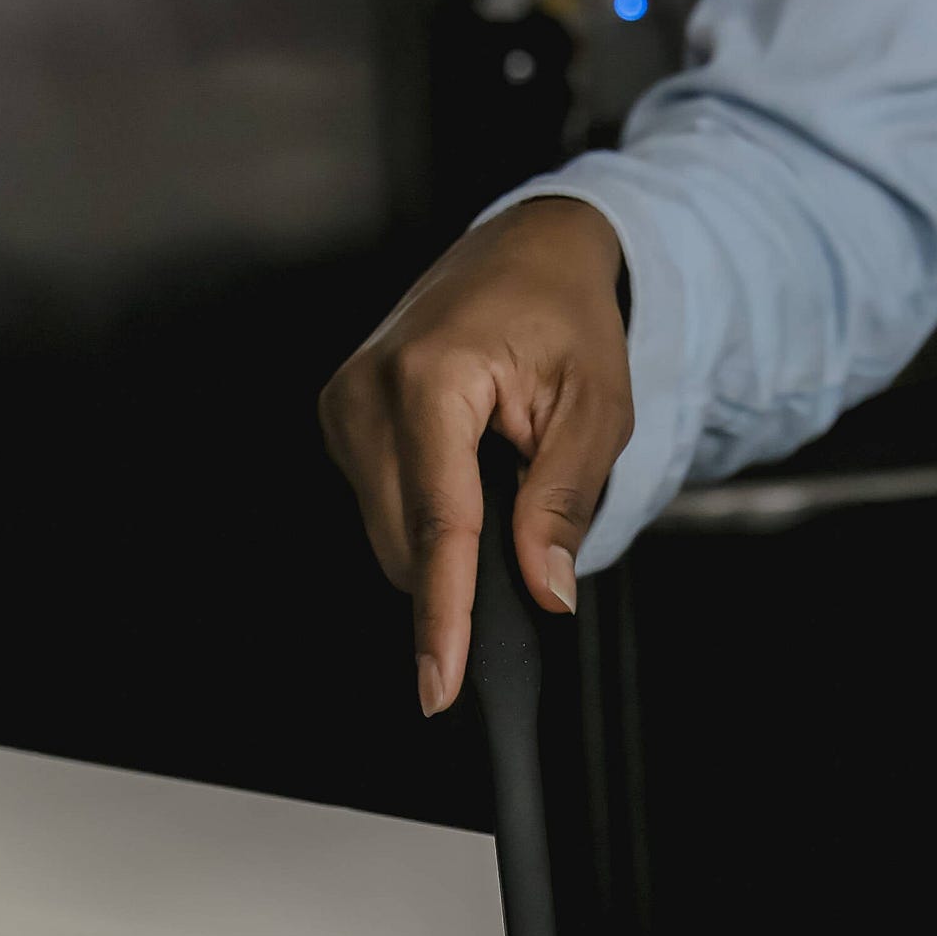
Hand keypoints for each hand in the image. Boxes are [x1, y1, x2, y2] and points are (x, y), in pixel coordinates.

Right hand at [319, 198, 630, 714]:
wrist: (526, 251)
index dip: (443, 617)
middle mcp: (368, 391)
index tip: (440, 684)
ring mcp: (344, 406)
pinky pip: (382, 511)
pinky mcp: (340, 420)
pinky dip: (427, 520)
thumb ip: (563, 503)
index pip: (438, 526)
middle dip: (465, 572)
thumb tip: (543, 589)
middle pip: (407, 545)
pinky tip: (462, 479)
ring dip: (447, 543)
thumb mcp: (596, 410)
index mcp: (432, 378)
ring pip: (389, 538)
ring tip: (499, 474)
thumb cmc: (564, 317)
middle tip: (528, 525)